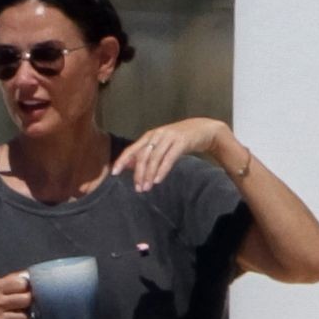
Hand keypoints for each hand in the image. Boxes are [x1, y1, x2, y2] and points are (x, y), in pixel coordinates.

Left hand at [110, 118, 230, 193]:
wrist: (204, 129)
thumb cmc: (180, 140)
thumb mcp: (161, 145)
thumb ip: (146, 154)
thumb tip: (128, 166)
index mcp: (150, 136)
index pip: (132, 149)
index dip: (122, 160)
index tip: (114, 173)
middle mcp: (157, 135)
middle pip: (142, 156)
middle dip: (138, 173)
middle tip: (137, 188)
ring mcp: (169, 137)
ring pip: (154, 158)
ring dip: (149, 175)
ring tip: (146, 188)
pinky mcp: (181, 142)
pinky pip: (169, 158)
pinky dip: (162, 170)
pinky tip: (157, 180)